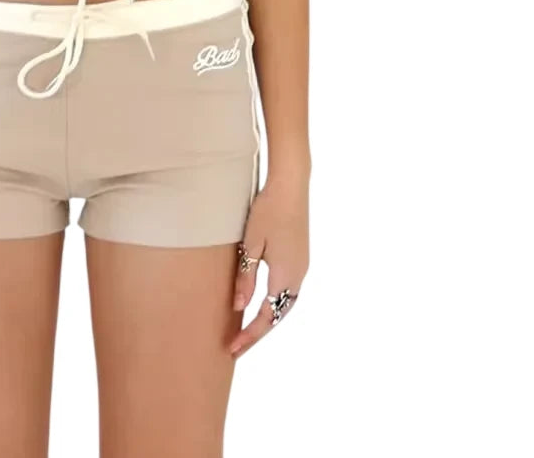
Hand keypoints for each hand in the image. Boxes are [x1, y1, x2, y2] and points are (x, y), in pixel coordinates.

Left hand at [228, 172, 308, 357]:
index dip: (249, 335)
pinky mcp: (299, 255)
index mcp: (286, 276)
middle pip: (279, 314)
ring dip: (268, 317)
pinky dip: (274, 301)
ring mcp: (301, 265)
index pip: (267, 317)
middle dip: (258, 331)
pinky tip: (261, 300)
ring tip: (247, 329)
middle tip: (237, 345)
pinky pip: (287, 288)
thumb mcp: (251, 245)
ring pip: (285, 303)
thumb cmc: (268, 211)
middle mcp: (298, 275)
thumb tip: (239, 308)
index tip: (232, 348)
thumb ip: (246, 278)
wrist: (291, 185)